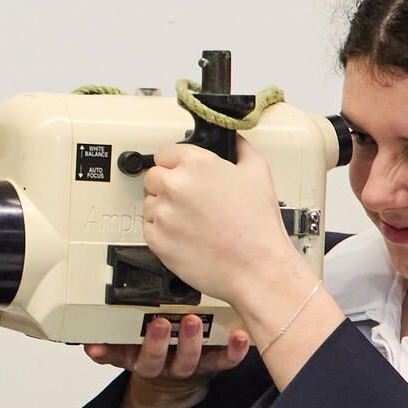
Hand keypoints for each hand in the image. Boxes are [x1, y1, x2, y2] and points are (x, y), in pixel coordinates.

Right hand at [83, 312, 257, 388]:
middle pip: (157, 360)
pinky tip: (238, 335)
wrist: (181, 380)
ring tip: (192, 321)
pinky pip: (225, 361)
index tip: (102, 345)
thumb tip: (90, 342)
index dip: (111, 353)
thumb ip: (111, 345)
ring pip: (189, 360)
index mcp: (140, 360)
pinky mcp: (214, 364)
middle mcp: (164, 365)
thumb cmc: (156, 352)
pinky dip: (233, 350)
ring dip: (190, 342)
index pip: (123, 358)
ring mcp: (190, 365)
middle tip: (158, 323)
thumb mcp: (129, 349)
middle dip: (156, 343)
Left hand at [138, 139, 308, 304]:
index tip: (183, 174)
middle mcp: (174, 186)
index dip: (176, 164)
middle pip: (153, 177)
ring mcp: (162, 213)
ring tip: (192, 221)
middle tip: (190, 201)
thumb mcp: (259, 172)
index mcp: (195, 164)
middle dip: (168, 186)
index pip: (165, 153)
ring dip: (164, 209)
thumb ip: (240, 148)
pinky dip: (162, 232)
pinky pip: (149, 229)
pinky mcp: (156, 239)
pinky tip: (186, 236)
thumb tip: (233, 140)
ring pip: (149, 203)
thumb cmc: (258, 226)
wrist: (256, 267)